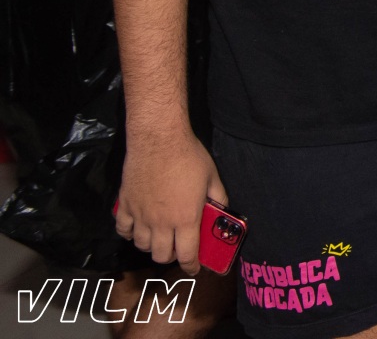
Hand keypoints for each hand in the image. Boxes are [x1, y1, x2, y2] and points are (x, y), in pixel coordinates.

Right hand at [116, 126, 224, 273]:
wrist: (158, 139)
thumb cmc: (189, 157)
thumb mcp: (213, 178)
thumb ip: (218, 199)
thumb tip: (222, 211)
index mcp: (185, 219)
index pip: (187, 255)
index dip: (192, 266)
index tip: (194, 269)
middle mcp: (161, 223)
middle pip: (161, 256)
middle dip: (171, 257)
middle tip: (177, 248)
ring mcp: (140, 216)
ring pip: (141, 246)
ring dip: (151, 246)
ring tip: (158, 237)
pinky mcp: (124, 205)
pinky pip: (122, 230)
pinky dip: (129, 234)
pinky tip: (137, 227)